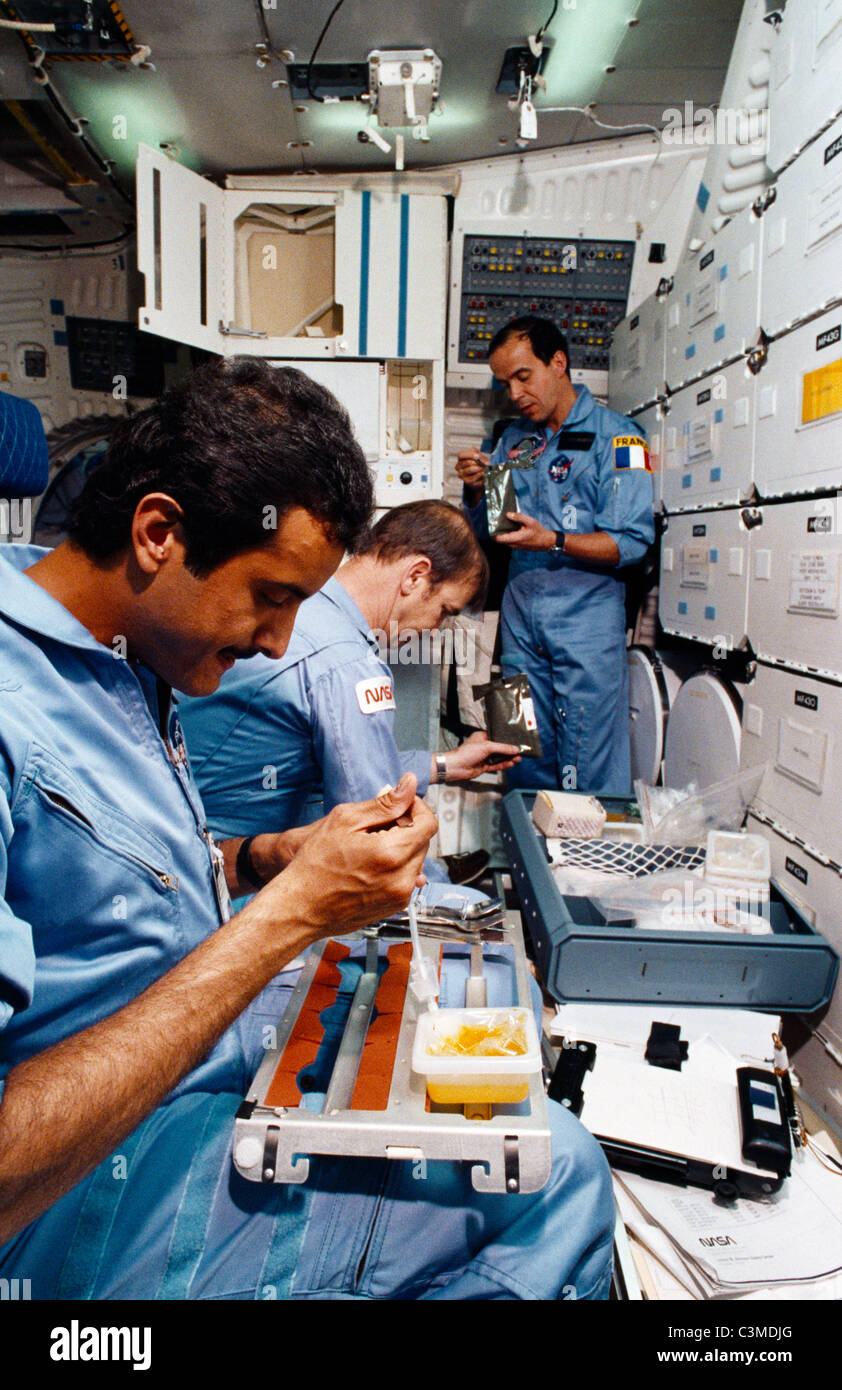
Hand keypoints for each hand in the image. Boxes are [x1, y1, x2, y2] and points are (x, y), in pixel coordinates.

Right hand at [260, 773, 435, 936]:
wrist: (300, 906)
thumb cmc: (315, 865)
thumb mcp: (345, 820)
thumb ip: (384, 803)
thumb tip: (409, 785)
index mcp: (392, 853)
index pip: (429, 824)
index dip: (417, 808)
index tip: (402, 805)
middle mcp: (401, 879)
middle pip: (423, 842)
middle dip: (407, 828)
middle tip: (378, 825)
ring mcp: (399, 897)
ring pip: (416, 861)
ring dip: (402, 848)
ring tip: (371, 847)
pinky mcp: (394, 907)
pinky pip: (406, 879)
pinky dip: (396, 867)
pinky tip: (371, 865)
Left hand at [442, 731, 520, 779]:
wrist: (456, 767)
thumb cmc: (465, 753)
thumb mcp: (487, 746)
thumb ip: (502, 748)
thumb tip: (514, 749)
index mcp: (482, 737)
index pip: (497, 737)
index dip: (507, 740)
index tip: (516, 742)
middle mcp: (483, 746)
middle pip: (500, 748)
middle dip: (509, 751)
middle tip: (519, 752)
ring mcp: (484, 757)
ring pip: (499, 757)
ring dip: (508, 758)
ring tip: (518, 758)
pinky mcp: (484, 766)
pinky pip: (496, 765)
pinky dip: (503, 765)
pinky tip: (510, 764)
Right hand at [455, 448, 488, 497]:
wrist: (479, 474)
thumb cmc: (477, 463)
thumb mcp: (479, 456)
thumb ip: (481, 458)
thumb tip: (486, 463)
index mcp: (460, 458)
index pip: (461, 455)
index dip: (470, 455)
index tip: (478, 456)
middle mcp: (458, 467)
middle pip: (467, 462)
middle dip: (477, 462)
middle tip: (484, 464)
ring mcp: (461, 475)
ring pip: (470, 470)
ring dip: (479, 468)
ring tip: (484, 468)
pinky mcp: (466, 481)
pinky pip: (473, 478)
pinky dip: (479, 475)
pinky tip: (483, 474)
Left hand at [494, 512, 555, 550]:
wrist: (546, 542)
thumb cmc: (538, 531)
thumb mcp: (530, 521)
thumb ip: (518, 517)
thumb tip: (507, 514)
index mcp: (514, 539)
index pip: (497, 538)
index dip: (492, 532)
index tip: (492, 524)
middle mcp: (513, 544)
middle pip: (499, 539)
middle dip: (497, 531)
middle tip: (497, 521)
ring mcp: (515, 546)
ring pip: (503, 540)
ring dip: (502, 533)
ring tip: (503, 523)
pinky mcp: (517, 546)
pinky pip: (508, 541)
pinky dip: (507, 535)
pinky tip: (510, 527)